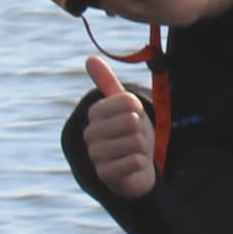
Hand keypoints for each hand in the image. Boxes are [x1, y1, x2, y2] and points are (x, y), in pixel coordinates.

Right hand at [81, 54, 157, 197]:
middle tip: (136, 137)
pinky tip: (133, 165)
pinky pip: (134, 161)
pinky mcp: (105, 174)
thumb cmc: (130, 133)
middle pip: (132, 122)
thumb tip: (90, 58)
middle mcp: (90, 133)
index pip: (128, 100)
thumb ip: (108, 84)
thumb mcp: (124, 107)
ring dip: (142, 148)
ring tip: (135, 151)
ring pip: (135, 142)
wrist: (134, 168)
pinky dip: (140, 163)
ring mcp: (95, 155)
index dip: (139, 108)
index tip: (134, 117)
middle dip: (142, 130)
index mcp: (95, 113)